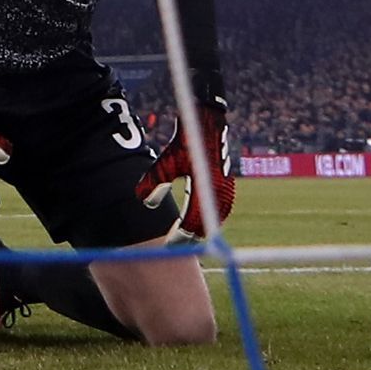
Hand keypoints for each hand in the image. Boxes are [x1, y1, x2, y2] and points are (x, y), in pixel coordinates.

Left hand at [136, 103, 233, 243]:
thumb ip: (154, 183)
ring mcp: (226, 190)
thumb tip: (143, 203)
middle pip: (206, 227)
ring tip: (186, 238)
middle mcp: (218, 194)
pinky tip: (199, 221)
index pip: (192, 225)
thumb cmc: (186, 142)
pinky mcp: (227, 184)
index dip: (180, 238)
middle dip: (191, 238)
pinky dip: (211, 219)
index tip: (169, 246)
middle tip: (175, 246)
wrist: (206, 123)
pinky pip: (220, 209)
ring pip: (215, 219)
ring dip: (202, 230)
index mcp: (203, 191)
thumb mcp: (165, 162)